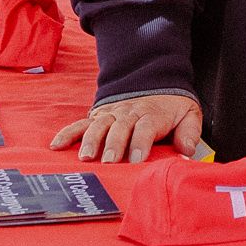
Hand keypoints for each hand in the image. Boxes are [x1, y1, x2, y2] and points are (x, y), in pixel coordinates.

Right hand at [51, 94, 202, 163]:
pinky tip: (56, 146)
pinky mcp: (98, 116)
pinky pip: (80, 124)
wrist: (156, 83)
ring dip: (91, 140)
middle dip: (113, 145)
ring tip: (86, 157)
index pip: (145, 128)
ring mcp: (112, 114)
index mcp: (152, 114)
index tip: (136, 160)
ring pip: (99, 125)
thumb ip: (190, 132)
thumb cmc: (172, 108)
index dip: (140, 143)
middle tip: (108, 162)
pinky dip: (67, 133)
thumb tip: (188, 150)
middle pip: (120, 128)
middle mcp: (129, 113)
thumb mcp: (189, 114)